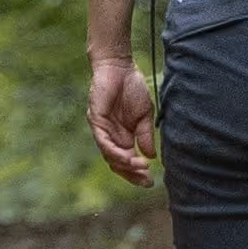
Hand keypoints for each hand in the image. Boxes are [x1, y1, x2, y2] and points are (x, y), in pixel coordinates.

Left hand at [87, 47, 157, 186]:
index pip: (127, 161)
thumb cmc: (132, 88)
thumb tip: (151, 157)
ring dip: (125, 165)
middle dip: (131, 175)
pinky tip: (128, 157)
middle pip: (117, 164)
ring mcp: (102, 130)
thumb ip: (146, 135)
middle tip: (146, 181)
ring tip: (140, 167)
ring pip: (110, 156)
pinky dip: (114, 151)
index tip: (151, 181)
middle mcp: (111, 137)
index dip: (137, 173)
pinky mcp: (96, 121)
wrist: (120, 67)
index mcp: (123, 136)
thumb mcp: (144, 115)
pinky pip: (103, 142)